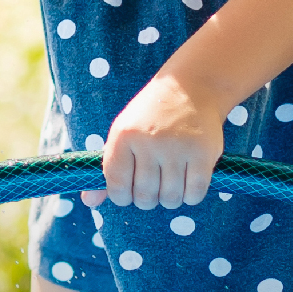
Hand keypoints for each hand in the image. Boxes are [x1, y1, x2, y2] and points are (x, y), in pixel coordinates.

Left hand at [80, 72, 223, 210]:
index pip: (116, 185)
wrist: (190, 88)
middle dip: (147, 200)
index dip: (121, 197)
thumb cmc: (150, 118)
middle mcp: (149, 141)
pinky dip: (190, 196)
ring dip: (169, 199)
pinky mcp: (203, 153)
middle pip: (145, 197)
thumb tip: (89, 202)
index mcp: (123, 136)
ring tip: (169, 184)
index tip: (128, 192)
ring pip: (170, 199)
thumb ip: (108, 169)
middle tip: (152, 187)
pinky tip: (187, 183)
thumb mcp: (122, 135)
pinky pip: (194, 194)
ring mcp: (178, 148)